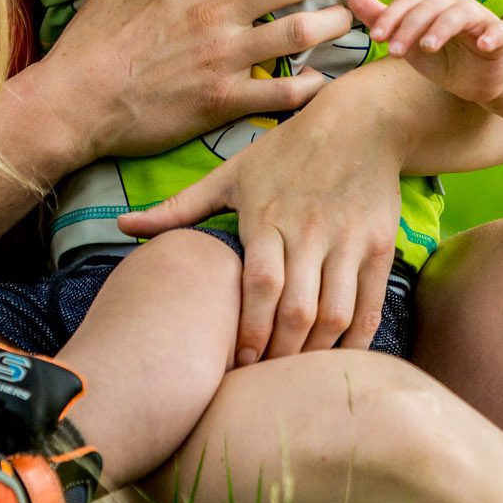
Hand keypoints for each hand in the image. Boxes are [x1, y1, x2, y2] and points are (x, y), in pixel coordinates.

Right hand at [33, 0, 384, 159]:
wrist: (74, 104)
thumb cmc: (95, 41)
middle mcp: (217, 14)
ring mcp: (224, 59)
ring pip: (298, 33)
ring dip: (337, 21)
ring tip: (364, 15)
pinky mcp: (223, 101)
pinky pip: (281, 94)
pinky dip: (312, 87)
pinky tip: (336, 80)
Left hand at [116, 73, 402, 365]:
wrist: (361, 122)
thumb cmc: (288, 150)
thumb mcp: (232, 173)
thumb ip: (180, 208)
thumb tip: (122, 226)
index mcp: (268, 217)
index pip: (259, 286)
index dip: (249, 331)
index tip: (237, 364)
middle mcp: (310, 232)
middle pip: (298, 310)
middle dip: (279, 354)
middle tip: (262, 380)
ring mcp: (349, 241)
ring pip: (336, 314)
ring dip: (315, 353)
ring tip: (294, 374)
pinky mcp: (381, 247)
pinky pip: (370, 305)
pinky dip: (356, 340)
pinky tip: (337, 358)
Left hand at [349, 0, 502, 105]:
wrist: (481, 78)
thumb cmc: (443, 56)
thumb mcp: (408, 42)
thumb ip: (382, 19)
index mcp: (430, 4)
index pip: (407, 4)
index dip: (390, 18)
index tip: (374, 38)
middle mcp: (453, 4)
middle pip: (429, 7)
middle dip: (409, 28)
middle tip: (393, 51)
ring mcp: (479, 18)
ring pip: (459, 14)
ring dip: (441, 28)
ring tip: (427, 48)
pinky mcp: (500, 36)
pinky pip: (499, 31)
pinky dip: (493, 36)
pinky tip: (484, 45)